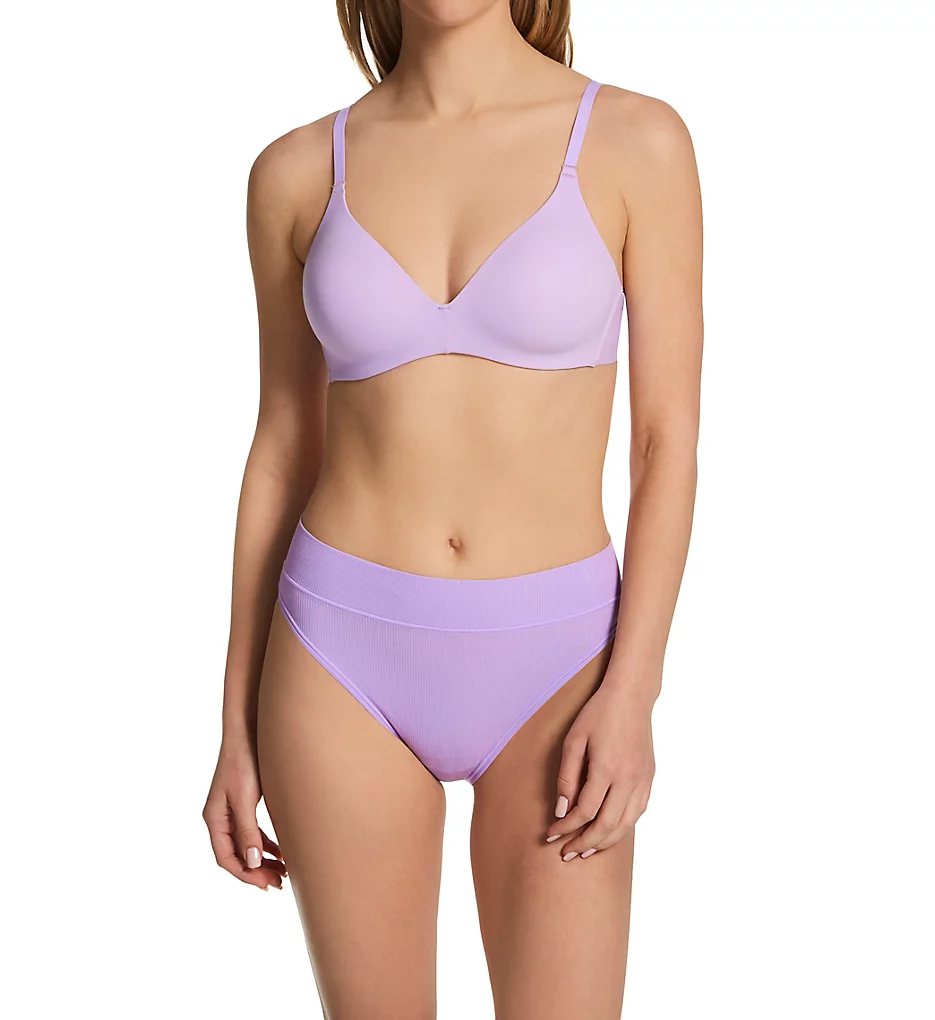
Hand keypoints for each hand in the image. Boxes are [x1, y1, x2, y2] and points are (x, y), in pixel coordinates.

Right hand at [203, 738, 286, 889]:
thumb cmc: (244, 760)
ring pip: (246, 844)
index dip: (246, 874)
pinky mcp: (244, 801)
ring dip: (263, 859)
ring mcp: (232, 809)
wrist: (249, 729)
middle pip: (236, 855)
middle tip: (280, 883)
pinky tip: (281, 850)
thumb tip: (252, 863)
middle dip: (257, 871)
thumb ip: (248, 831)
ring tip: (284, 871)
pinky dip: (266, 843)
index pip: (226, 858)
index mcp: (214, 818)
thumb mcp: (245, 798)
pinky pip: (253, 831)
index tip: (267, 884)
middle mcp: (220, 817)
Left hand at [545, 680, 654, 859]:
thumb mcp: (574, 740)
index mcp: (606, 769)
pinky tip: (610, 831)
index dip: (566, 828)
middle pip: (607, 826)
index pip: (584, 812)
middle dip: (584, 843)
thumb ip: (567, 776)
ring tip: (586, 850)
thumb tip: (562, 810)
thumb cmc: (598, 715)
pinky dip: (623, 827)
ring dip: (605, 842)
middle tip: (567, 853)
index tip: (551, 835)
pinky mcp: (649, 778)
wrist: (631, 697)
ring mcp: (642, 780)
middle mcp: (628, 779)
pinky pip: (637, 812)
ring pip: (626, 824)